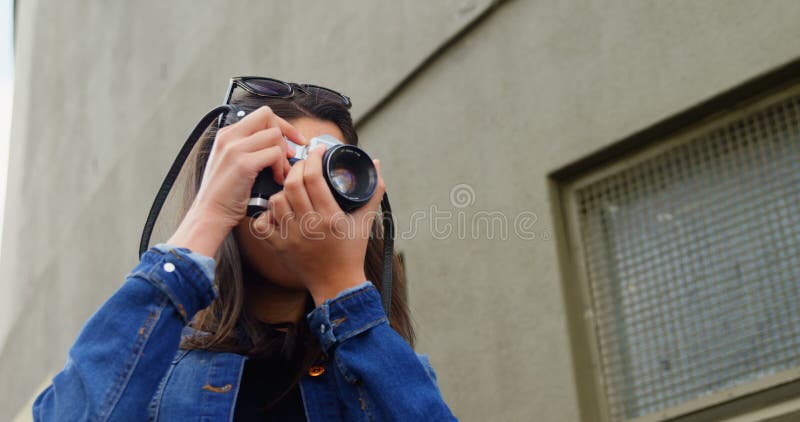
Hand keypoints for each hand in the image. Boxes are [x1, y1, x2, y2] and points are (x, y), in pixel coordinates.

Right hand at [168, 106, 306, 257]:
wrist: (210, 214)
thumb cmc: (224, 195)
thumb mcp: (233, 163)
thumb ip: (250, 149)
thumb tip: (280, 144)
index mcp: (227, 135)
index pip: (261, 115)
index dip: (282, 125)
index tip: (294, 140)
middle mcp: (229, 137)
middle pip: (268, 116)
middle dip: (286, 133)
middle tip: (291, 154)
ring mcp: (234, 149)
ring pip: (274, 135)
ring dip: (283, 154)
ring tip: (281, 172)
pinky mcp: (242, 164)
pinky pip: (274, 154)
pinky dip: (280, 167)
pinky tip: (276, 179)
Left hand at [253, 144, 385, 305]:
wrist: (336, 284)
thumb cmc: (351, 252)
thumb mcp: (366, 221)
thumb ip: (373, 192)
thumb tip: (376, 164)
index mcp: (331, 217)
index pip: (314, 178)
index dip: (314, 157)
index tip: (318, 150)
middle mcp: (309, 226)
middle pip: (292, 184)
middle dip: (297, 168)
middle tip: (305, 164)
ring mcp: (291, 237)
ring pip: (276, 200)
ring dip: (283, 189)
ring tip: (293, 188)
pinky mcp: (278, 247)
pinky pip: (264, 221)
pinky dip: (268, 212)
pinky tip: (280, 210)